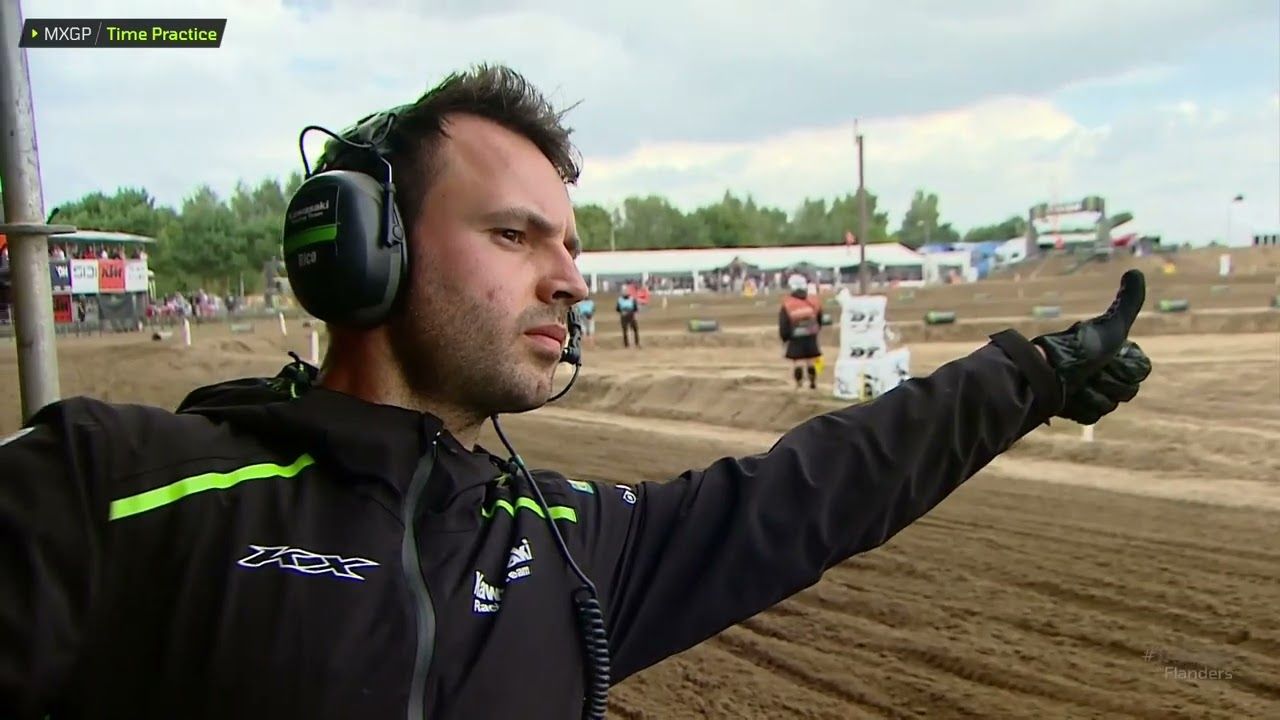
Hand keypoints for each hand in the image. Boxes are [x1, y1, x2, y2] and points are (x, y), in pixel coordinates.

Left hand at [1032, 269, 1152, 424]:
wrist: (1047, 372)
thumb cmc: (1082, 348)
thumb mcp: (1112, 326)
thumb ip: (1128, 302)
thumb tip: (1136, 272)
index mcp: (1117, 354)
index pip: (1140, 372)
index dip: (1124, 367)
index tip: (1108, 358)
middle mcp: (1106, 372)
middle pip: (1127, 391)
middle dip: (1108, 382)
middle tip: (1090, 372)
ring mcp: (1091, 391)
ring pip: (1109, 404)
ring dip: (1092, 394)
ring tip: (1076, 384)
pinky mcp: (1077, 408)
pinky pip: (1091, 415)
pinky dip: (1080, 407)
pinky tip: (1069, 397)